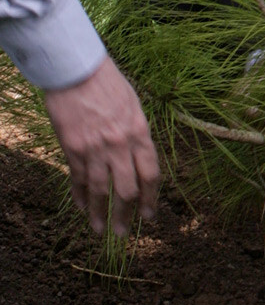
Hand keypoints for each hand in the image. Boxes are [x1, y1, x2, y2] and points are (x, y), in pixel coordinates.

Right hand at [43, 56, 159, 237]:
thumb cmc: (109, 84)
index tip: (149, 216)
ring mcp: (95, 148)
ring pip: (100, 191)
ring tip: (101, 230)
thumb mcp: (134, 106)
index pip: (150, 174)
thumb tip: (140, 159)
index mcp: (140, 132)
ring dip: (100, 214)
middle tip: (123, 233)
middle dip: (126, 215)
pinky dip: (79, 197)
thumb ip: (138, 134)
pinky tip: (82, 208)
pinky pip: (77, 179)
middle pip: (126, 190)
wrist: (78, 70)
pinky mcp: (73, 148)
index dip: (151, 199)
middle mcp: (119, 144)